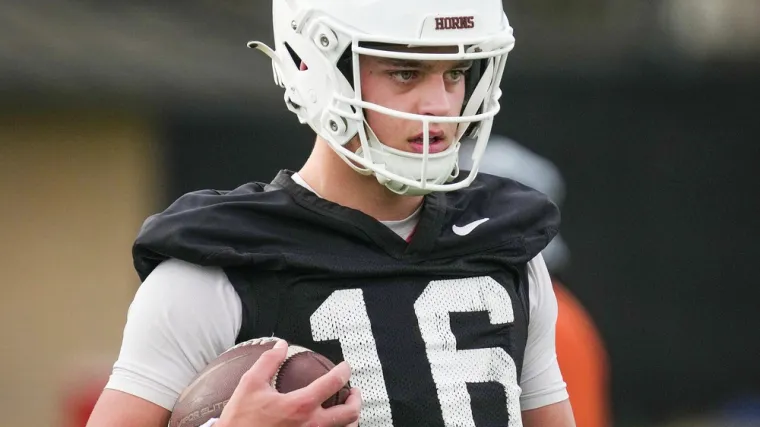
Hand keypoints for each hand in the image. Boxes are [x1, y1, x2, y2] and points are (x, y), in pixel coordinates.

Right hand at [216, 340, 361, 426]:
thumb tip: (280, 344)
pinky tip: (332, 424)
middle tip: (353, 391)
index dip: (344, 371)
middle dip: (356, 399)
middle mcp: (311, 424)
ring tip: (347, 409)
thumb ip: (268, 361)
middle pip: (350, 413)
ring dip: (351, 418)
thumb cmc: (241, 419)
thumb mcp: (250, 384)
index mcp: (300, 405)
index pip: (333, 383)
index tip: (345, 367)